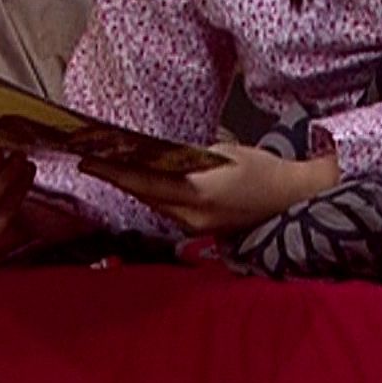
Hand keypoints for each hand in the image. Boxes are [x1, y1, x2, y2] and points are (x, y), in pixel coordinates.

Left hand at [80, 143, 340, 235]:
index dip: (115, 172)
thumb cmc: (263, 170)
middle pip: (145, 195)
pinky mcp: (199, 229)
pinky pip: (167, 210)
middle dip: (118, 177)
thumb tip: (158, 154)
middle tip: (92, 158)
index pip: (147, 181)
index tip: (90, 160)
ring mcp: (195, 226)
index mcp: (201, 193)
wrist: (291, 199)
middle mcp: (193, 216)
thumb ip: (189, 156)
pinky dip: (152, 194)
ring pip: (153, 204)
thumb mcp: (226, 152)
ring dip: (132, 186)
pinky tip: (139, 181)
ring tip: (108, 167)